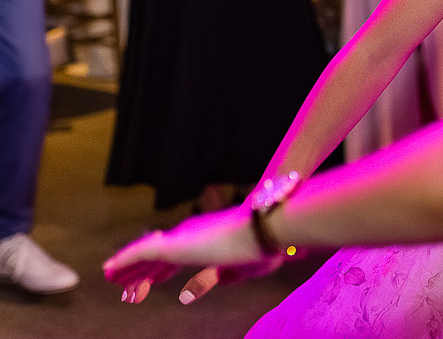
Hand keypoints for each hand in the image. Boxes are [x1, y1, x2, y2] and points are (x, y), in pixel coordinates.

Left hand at [103, 207, 282, 303]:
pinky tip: (109, 270)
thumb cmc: (263, 248)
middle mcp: (193, 234)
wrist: (265, 230)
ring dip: (128, 267)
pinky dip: (124, 260)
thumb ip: (231, 274)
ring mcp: (182, 237)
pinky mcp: (173, 245)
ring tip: (109, 276)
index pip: (179, 256)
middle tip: (123, 280)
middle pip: (158, 255)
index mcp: (209, 239)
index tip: (154, 279)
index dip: (163, 270)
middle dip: (141, 268)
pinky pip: (140, 252)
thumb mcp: (248, 268)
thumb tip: (217, 280)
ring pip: (145, 254)